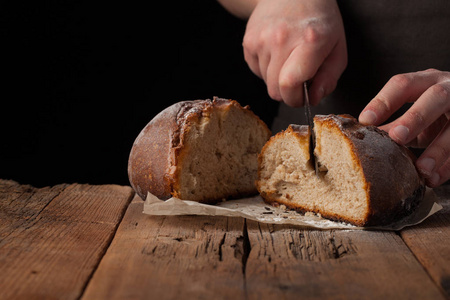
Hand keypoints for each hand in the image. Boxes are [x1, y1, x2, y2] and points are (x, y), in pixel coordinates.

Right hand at [242, 0, 346, 106]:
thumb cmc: (319, 20)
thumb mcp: (337, 48)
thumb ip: (329, 78)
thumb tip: (313, 99)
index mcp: (309, 41)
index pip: (290, 85)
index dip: (295, 99)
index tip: (303, 97)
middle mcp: (281, 39)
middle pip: (275, 90)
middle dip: (288, 93)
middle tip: (299, 79)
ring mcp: (261, 40)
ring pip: (266, 83)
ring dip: (277, 79)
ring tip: (288, 58)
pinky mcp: (248, 41)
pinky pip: (256, 71)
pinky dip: (267, 69)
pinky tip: (276, 52)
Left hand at [359, 69, 449, 186]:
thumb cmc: (435, 113)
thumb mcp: (413, 116)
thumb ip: (392, 126)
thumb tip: (363, 142)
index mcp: (425, 81)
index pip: (402, 84)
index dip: (383, 102)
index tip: (365, 121)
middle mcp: (449, 88)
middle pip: (435, 97)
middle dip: (416, 117)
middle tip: (397, 137)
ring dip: (437, 150)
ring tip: (421, 170)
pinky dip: (448, 166)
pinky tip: (433, 178)